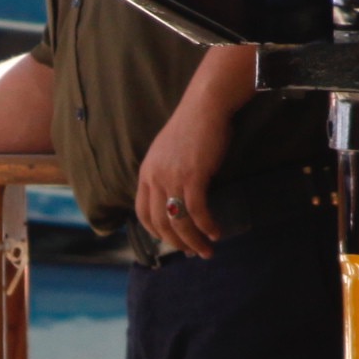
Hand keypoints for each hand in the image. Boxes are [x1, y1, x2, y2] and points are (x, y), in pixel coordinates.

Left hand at [135, 93, 231, 258]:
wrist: (205, 106)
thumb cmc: (192, 127)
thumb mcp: (168, 153)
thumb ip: (166, 174)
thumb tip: (176, 196)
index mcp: (146, 173)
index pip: (143, 213)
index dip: (156, 232)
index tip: (171, 241)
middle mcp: (154, 178)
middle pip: (160, 223)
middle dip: (177, 243)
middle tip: (193, 252)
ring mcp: (172, 178)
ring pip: (179, 222)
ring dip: (194, 241)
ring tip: (206, 251)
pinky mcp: (193, 176)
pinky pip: (197, 211)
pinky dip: (206, 226)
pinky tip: (215, 232)